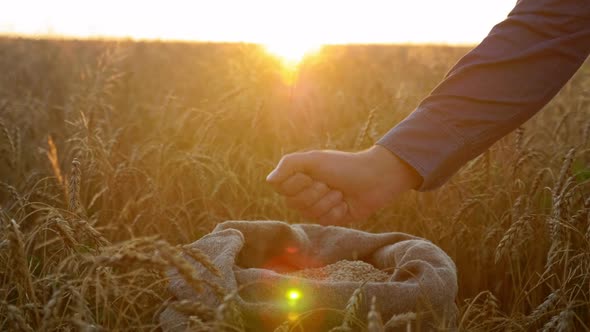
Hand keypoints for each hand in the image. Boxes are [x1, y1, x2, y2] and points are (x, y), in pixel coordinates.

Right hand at [266, 145, 421, 224]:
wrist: (374, 178)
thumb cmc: (344, 165)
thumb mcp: (314, 159)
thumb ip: (289, 165)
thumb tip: (269, 181)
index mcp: (299, 177)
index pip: (281, 188)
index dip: (296, 183)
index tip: (310, 174)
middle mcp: (305, 192)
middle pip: (294, 202)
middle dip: (314, 192)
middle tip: (329, 182)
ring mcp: (318, 206)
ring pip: (309, 213)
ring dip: (327, 201)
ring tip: (340, 192)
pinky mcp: (331, 218)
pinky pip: (324, 221)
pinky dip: (336, 211)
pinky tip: (346, 203)